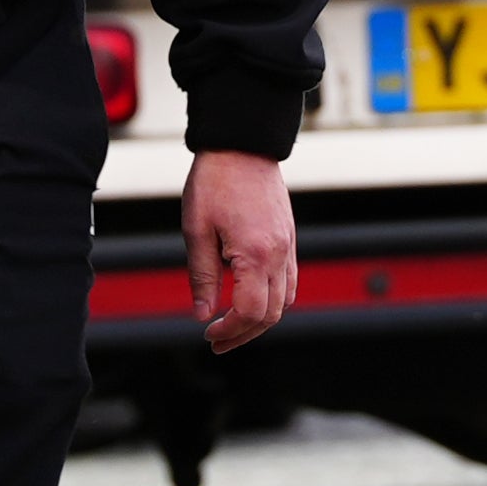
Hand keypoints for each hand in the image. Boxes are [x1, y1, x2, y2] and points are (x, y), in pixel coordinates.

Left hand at [180, 148, 296, 353]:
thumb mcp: (196, 230)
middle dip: (244, 333)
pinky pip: (289, 281)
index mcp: (254, 253)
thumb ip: (201, 276)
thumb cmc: (215, 181)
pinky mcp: (289, 238)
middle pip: (272, 314)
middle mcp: (278, 253)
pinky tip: (250, 298)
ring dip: (261, 320)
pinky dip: (273, 299)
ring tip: (233, 325)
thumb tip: (201, 313)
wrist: (242, 145)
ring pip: (285, 300)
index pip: (251, 312)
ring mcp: (288, 246)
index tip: (208, 333)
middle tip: (216, 340)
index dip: (229, 331)